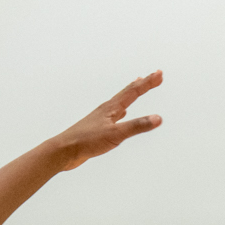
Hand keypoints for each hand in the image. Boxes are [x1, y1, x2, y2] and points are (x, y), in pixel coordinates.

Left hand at [46, 72, 164, 170]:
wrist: (65, 151)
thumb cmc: (87, 141)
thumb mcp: (116, 134)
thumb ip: (137, 126)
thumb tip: (157, 118)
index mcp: (111, 108)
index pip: (134, 91)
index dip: (148, 83)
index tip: (159, 74)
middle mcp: (107, 109)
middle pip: (128, 92)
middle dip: (143, 83)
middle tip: (155, 76)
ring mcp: (102, 118)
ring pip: (121, 101)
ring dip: (132, 93)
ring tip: (138, 86)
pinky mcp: (99, 128)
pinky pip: (116, 114)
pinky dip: (123, 110)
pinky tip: (122, 113)